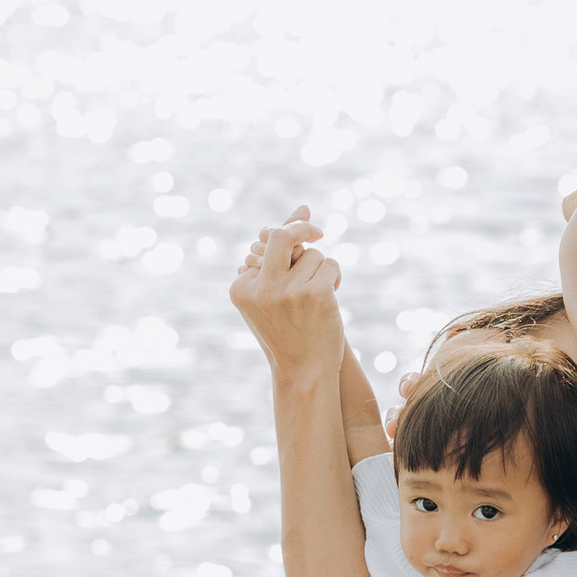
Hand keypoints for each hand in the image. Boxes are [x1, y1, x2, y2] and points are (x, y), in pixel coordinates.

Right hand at [229, 208, 345, 380]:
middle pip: (282, 235)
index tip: (298, 248)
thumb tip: (304, 206)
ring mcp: (286, 290)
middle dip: (302, 227)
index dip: (284, 242)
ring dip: (321, 268)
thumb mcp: (275, 291)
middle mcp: (260, 287)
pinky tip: (331, 298)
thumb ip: (282, 251)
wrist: (305, 371)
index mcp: (241, 287)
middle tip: (317, 232)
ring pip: (311, 254)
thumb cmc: (289, 329)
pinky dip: (335, 277)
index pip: (263, 246)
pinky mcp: (314, 293)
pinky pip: (330, 265)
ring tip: (318, 295)